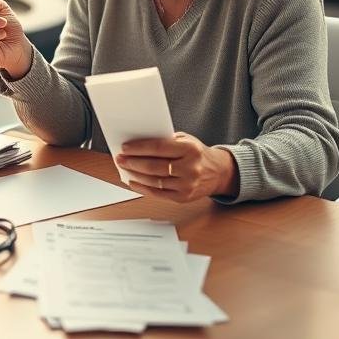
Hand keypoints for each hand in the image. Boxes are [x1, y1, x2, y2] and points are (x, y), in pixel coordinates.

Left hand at [115, 132, 238, 201]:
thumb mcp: (185, 140)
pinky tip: (134, 181)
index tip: (125, 147)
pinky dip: (143, 188)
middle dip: (133, 162)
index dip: (139, 148)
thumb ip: (165, 141)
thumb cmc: (196, 153)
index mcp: (190, 149)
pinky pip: (159, 193)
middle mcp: (191, 168)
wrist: (218, 172)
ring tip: (124, 168)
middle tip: (120, 159)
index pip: (159, 148)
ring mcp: (188, 185)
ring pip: (155, 181)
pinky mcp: (184, 197)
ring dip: (136, 175)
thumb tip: (137, 144)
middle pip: (155, 166)